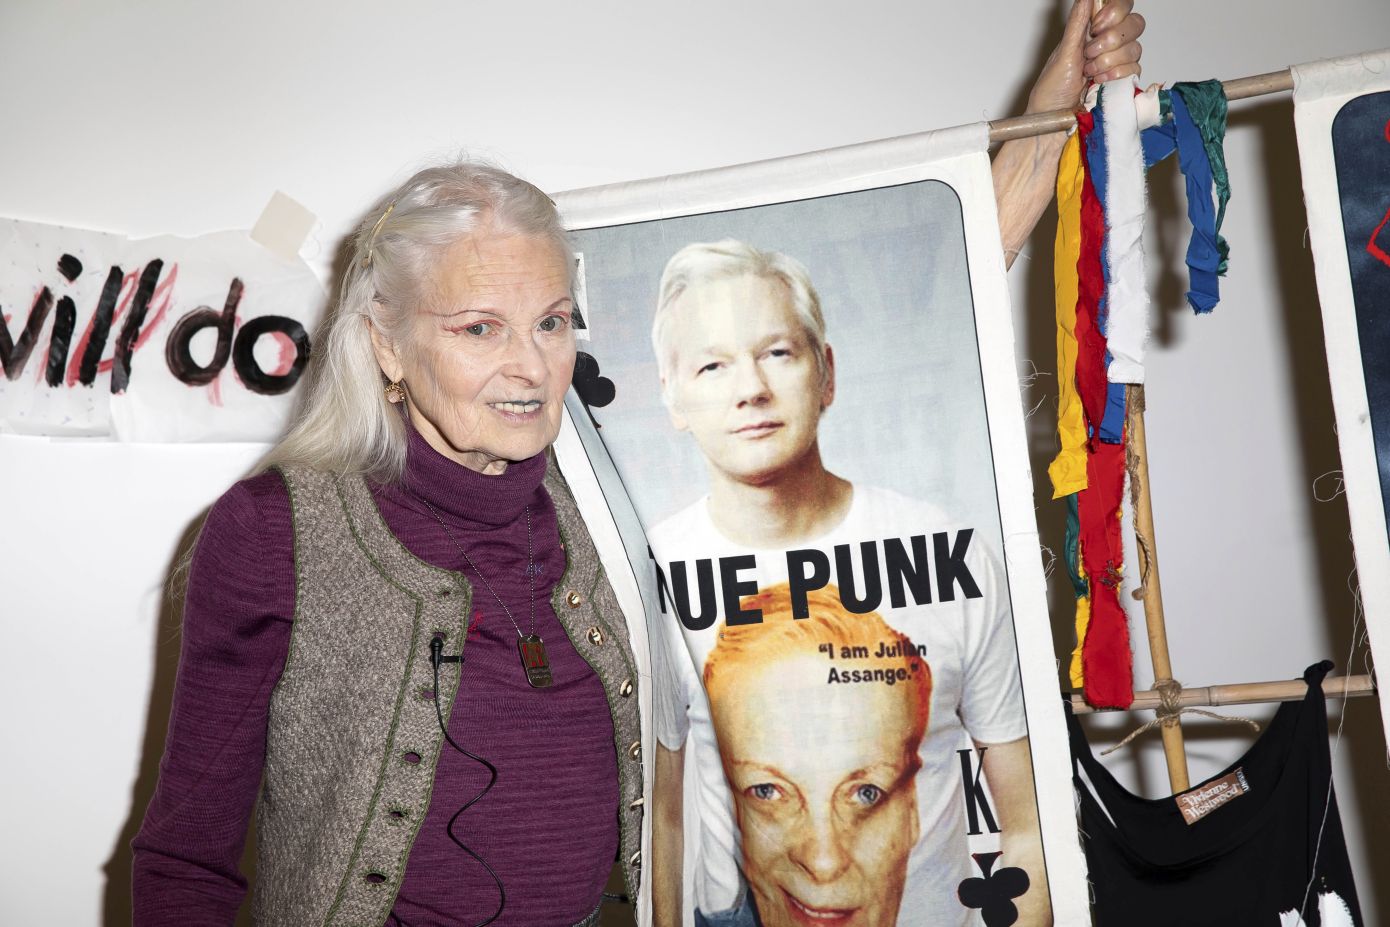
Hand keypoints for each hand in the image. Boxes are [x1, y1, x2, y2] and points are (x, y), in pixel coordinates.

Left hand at [1027, 0, 1146, 113]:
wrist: (1055, 121)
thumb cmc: (1052, 90)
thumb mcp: (1063, 52)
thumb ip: (1077, 22)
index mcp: (1092, 30)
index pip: (1121, 6)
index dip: (1114, 13)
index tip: (1096, 27)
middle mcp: (1108, 43)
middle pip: (1135, 23)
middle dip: (1110, 40)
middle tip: (1089, 54)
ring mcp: (1118, 61)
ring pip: (1135, 47)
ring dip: (1108, 61)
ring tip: (1089, 72)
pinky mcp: (1123, 80)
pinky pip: (1135, 68)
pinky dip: (1115, 74)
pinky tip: (1099, 81)